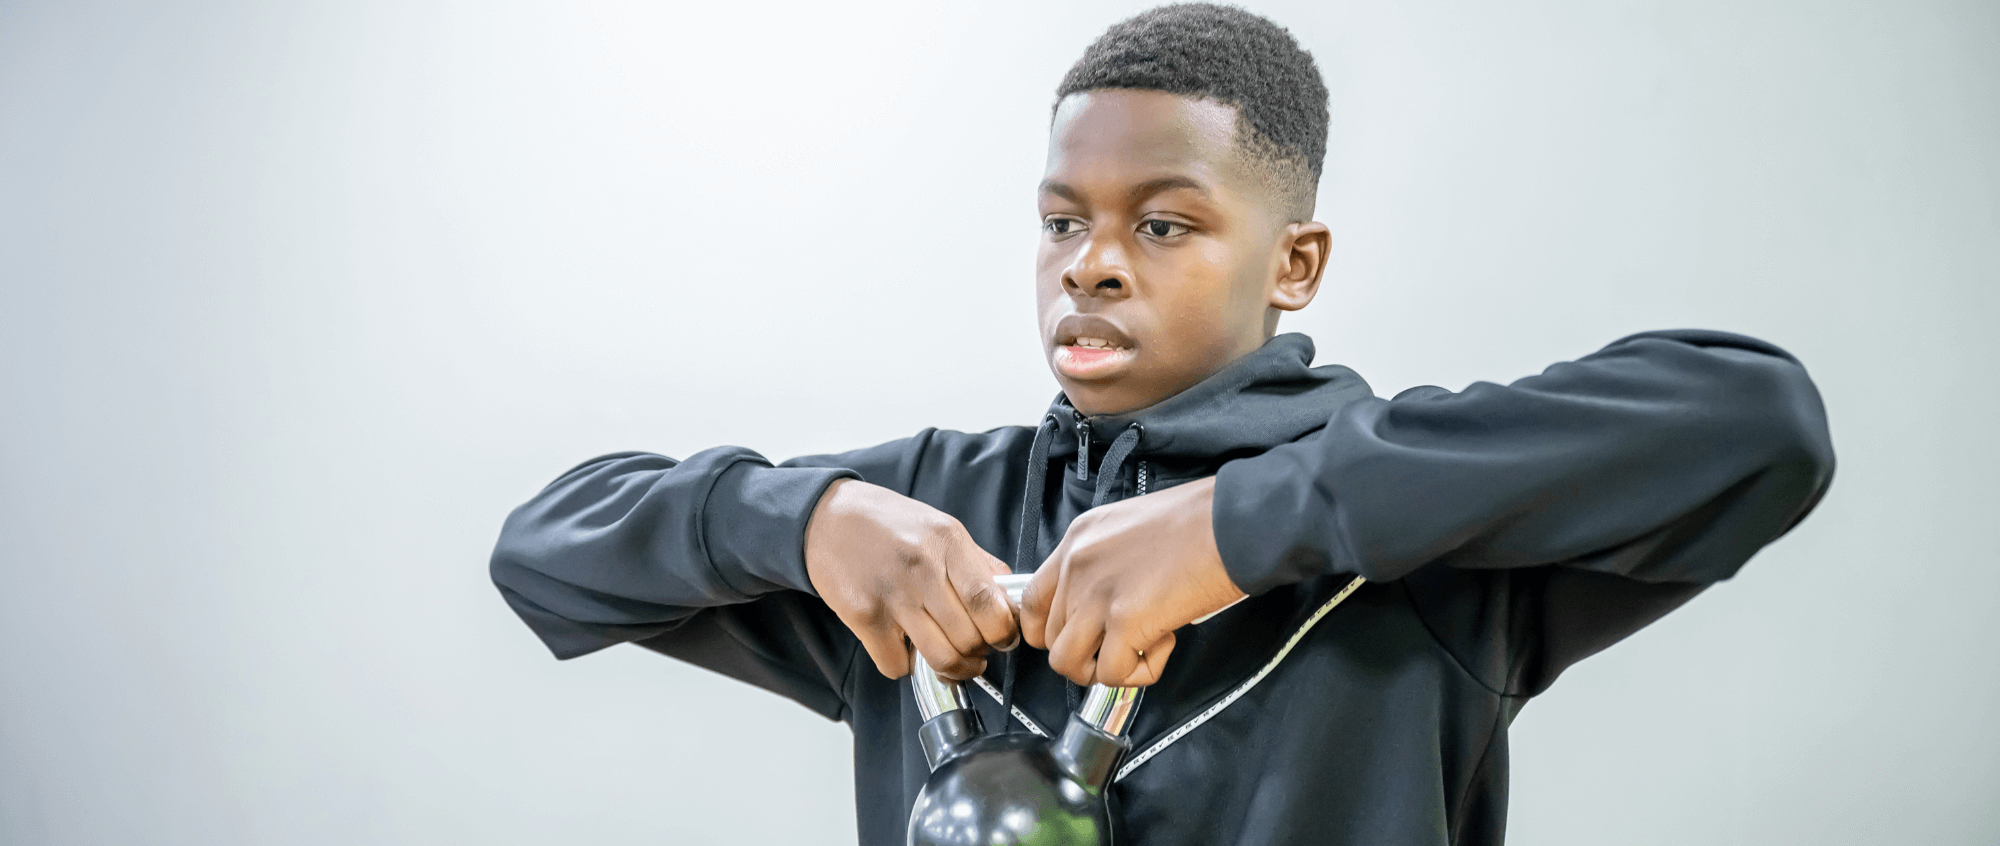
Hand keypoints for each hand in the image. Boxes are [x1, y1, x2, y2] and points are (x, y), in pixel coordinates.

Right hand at [804, 479, 1018, 680]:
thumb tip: (1008, 597)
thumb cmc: (886, 523)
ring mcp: (892, 595)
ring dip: (952, 669)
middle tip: (976, 650)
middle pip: (969, 637)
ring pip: (940, 658)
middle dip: (979, 654)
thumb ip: (976, 561)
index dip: (1004, 632)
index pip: (990, 603)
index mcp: (947, 542)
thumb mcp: (940, 527)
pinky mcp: (864, 617)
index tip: (1004, 638)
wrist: (829, 518)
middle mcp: (922, 568)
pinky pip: (897, 665)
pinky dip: (907, 666)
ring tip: (953, 661)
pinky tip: (907, 648)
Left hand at [1020, 476, 1245, 686]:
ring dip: (1104, 669)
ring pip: (1069, 663)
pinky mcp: (1126, 620)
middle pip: (1051, 638)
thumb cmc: (1201, 522)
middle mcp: (1078, 565)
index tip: (1073, 640)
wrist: (1235, 522)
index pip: (1031, 599)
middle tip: (1124, 644)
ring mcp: (1097, 593)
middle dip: (1087, 654)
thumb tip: (1107, 603)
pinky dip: (1138, 673)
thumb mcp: (1131, 527)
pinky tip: (1163, 646)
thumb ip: (1106, 563)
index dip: (1047, 631)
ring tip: (1140, 651)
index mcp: (1078, 539)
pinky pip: (1112, 673)